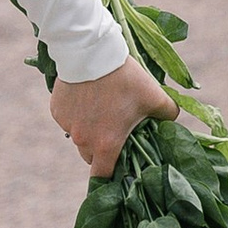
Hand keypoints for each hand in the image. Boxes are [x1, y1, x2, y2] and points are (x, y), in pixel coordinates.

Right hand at [49, 56, 175, 175]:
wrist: (91, 51)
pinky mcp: (56, 110)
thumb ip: (168, 115)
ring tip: (100, 110)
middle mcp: (82, 139)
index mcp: (106, 144)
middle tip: (113, 131)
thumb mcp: (155, 96)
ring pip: (78, 137)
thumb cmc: (125, 78)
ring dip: (88, 131)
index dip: (111, 176)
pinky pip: (67, 120)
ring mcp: (67, 124)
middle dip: (101, 150)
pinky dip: (76, 115)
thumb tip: (171, 124)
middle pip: (90, 156)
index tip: (119, 168)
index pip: (103, 176)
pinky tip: (86, 98)